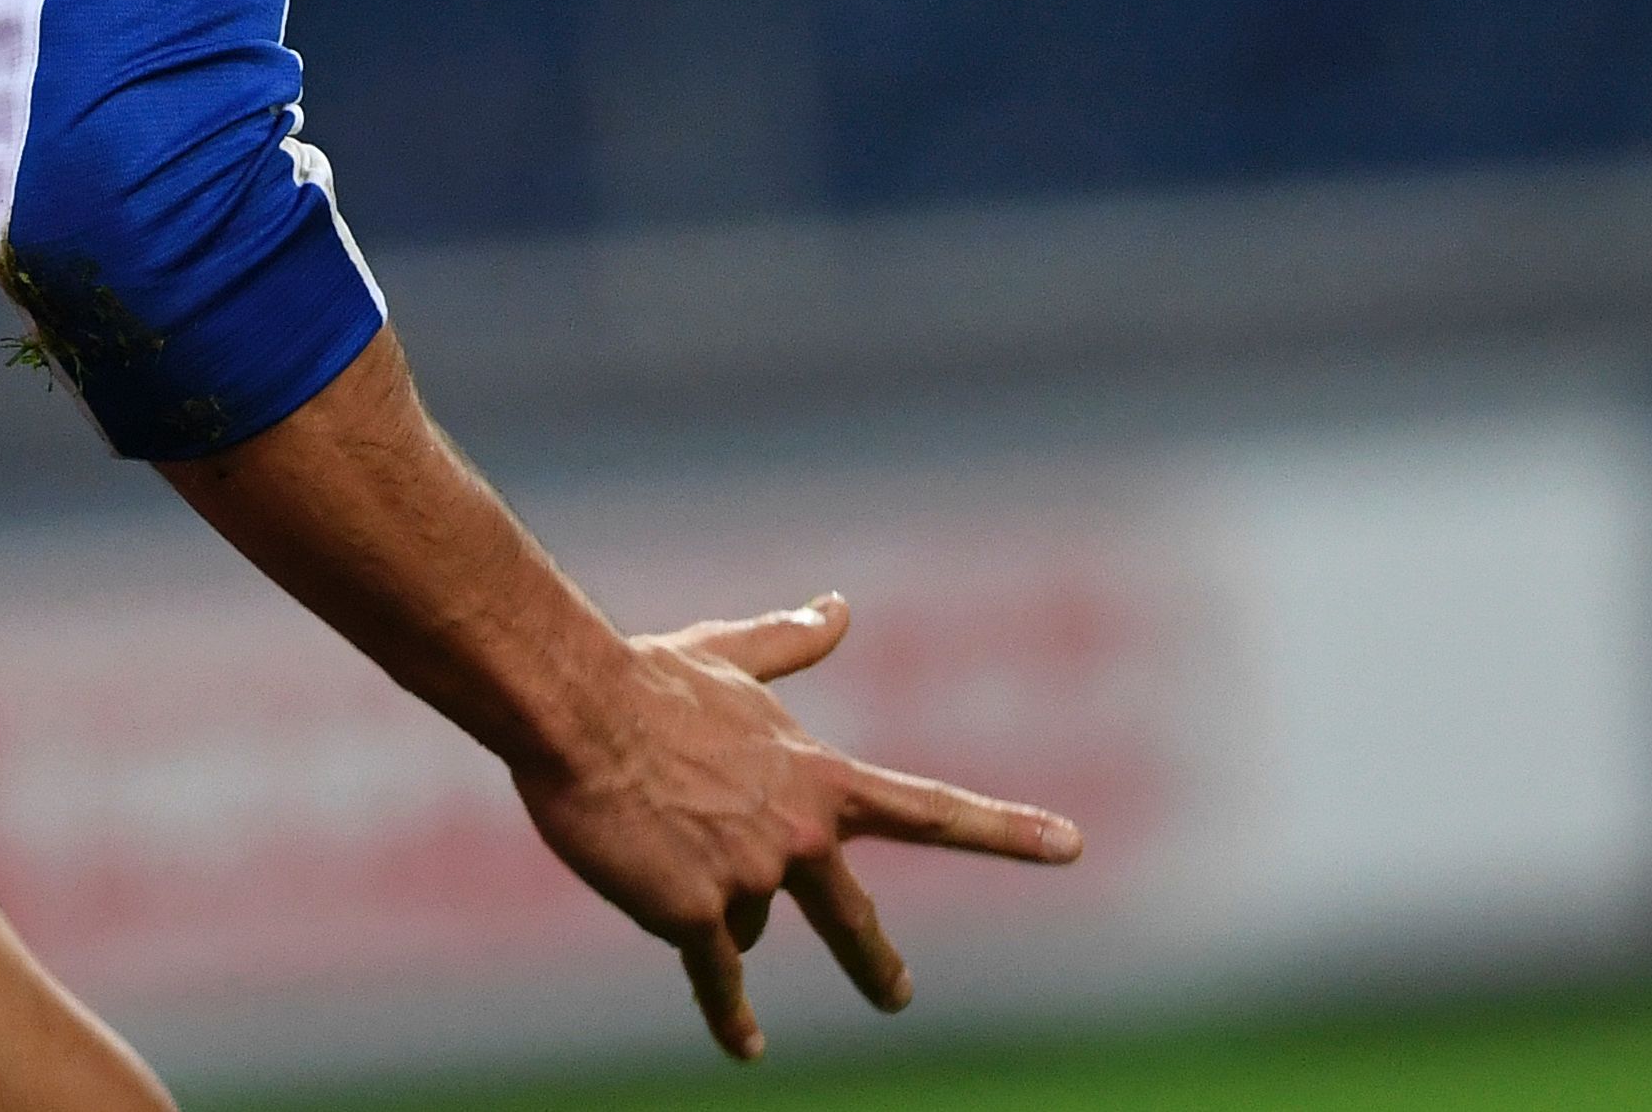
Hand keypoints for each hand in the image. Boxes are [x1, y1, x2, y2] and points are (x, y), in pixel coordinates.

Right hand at [515, 593, 1080, 1061]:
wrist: (580, 713)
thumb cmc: (648, 677)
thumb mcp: (732, 656)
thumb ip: (790, 644)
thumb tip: (839, 608)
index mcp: (821, 778)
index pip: (932, 811)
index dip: (1006, 831)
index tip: (1071, 846)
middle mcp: (802, 834)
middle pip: (852, 916)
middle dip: (875, 963)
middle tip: (896, 996)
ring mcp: (752, 878)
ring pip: (750, 925)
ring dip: (714, 904)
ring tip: (661, 852)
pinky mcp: (697, 915)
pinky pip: (718, 978)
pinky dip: (730, 1015)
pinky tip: (745, 1043)